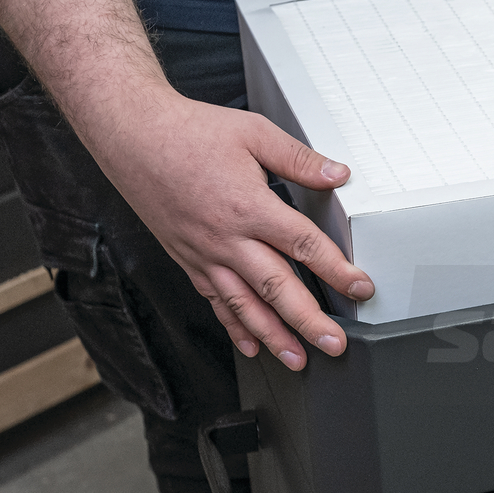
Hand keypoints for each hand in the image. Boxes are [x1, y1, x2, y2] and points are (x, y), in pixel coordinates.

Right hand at [85, 90, 372, 369]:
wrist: (132, 136)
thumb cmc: (189, 132)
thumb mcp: (253, 133)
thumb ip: (298, 158)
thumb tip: (338, 174)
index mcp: (249, 206)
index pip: (303, 245)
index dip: (337, 270)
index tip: (362, 288)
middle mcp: (226, 238)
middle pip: (276, 288)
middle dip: (308, 322)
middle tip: (335, 346)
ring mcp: (205, 254)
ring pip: (244, 305)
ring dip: (274, 336)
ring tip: (298, 360)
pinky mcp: (188, 259)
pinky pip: (215, 300)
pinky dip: (235, 326)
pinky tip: (252, 345)